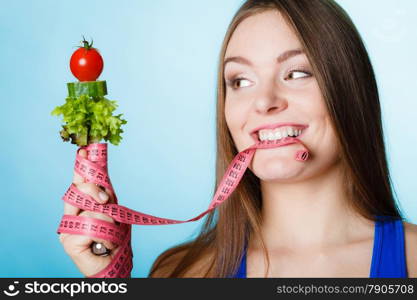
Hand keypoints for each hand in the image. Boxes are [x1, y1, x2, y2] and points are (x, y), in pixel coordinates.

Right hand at [58, 149, 118, 276]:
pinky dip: (107, 236)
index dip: (81, 167)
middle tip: (106, 201)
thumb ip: (106, 197)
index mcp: (80, 207)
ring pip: (93, 209)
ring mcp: (67, 228)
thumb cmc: (114, 240)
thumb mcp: (114, 213)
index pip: (78, 183)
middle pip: (80, 190)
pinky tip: (105, 245)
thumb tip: (102, 180)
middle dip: (96, 191)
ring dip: (110, 222)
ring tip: (111, 236)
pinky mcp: (69, 241)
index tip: (84, 151)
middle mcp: (70, 215)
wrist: (113, 265)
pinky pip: (95, 227)